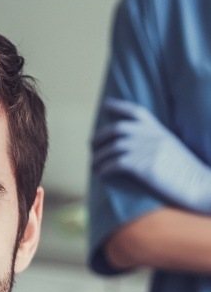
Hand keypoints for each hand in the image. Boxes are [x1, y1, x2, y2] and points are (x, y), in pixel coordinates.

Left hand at [92, 98, 210, 213]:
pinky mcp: (144, 167)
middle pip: (117, 129)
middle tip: (92, 147)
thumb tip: (131, 150)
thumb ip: (153, 144)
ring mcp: (148, 150)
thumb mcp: (171, 150)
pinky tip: (101, 175)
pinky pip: (115, 164)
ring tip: (93, 165)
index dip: (118, 107)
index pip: (136, 112)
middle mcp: (152, 137)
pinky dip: (104, 169)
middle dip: (99, 137)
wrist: (201, 186)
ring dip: (98, 158)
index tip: (105, 105)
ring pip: (112, 148)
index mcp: (159, 131)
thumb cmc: (186, 174)